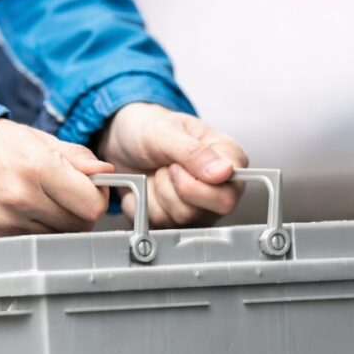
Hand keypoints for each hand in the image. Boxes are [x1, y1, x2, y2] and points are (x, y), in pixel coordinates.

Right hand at [0, 119, 112, 238]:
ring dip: (59, 224)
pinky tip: (24, 214)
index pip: (92, 204)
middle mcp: (22, 199)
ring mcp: (7, 224)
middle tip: (65, 195)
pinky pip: (34, 245)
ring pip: (59, 238)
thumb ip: (75, 157)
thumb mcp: (35, 139)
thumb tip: (105, 172)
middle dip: (79, 211)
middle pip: (80, 225)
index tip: (91, 189)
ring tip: (41, 201)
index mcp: (37, 168)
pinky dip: (37, 233)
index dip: (97, 197)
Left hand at [96, 103, 247, 227]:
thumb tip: (224, 172)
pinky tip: (148, 186)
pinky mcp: (179, 221)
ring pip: (177, 219)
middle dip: (170, 189)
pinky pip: (159, 224)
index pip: (227, 197)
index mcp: (228, 160)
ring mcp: (200, 208)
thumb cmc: (150, 128)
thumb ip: (194, 152)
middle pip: (199, 212)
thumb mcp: (166, 132)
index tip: (174, 166)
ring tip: (156, 172)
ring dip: (156, 194)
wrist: (124, 141)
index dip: (195, 187)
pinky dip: (144, 204)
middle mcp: (220, 188)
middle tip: (165, 167)